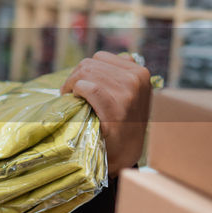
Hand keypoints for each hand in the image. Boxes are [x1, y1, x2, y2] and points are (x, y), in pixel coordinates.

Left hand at [61, 52, 151, 175]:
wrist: (124, 155)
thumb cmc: (121, 125)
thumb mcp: (130, 95)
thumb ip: (118, 76)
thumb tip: (94, 62)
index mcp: (140, 72)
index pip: (101, 57)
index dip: (84, 70)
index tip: (80, 85)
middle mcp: (137, 78)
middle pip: (91, 64)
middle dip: (75, 78)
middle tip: (71, 94)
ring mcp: (129, 92)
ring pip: (87, 73)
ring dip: (72, 85)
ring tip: (73, 99)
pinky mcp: (117, 108)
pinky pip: (89, 88)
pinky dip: (78, 92)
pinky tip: (78, 102)